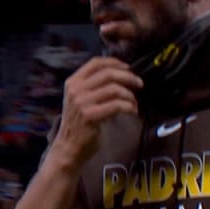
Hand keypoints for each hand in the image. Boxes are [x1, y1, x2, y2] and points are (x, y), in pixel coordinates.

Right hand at [51, 57, 142, 172]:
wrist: (69, 146)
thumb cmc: (80, 122)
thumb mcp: (80, 98)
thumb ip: (93, 85)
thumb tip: (122, 73)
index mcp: (73, 82)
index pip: (95, 63)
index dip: (115, 62)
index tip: (128, 68)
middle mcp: (75, 89)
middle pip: (108, 74)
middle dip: (128, 77)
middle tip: (139, 84)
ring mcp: (81, 102)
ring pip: (114, 89)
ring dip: (130, 95)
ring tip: (134, 103)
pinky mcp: (90, 115)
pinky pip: (117, 105)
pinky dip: (129, 107)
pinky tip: (132, 112)